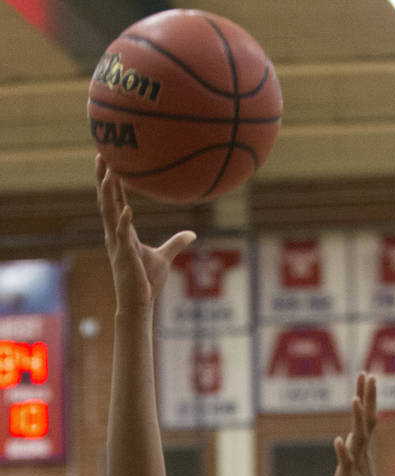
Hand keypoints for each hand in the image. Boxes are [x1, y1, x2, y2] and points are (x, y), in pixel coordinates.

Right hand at [96, 155, 195, 309]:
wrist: (139, 304)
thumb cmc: (147, 282)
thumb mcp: (164, 257)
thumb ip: (176, 243)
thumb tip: (193, 233)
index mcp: (122, 232)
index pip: (115, 200)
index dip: (111, 181)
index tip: (109, 159)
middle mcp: (115, 235)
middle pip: (106, 201)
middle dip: (103, 178)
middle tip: (102, 153)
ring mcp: (118, 245)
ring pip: (109, 213)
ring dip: (109, 192)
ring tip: (110, 171)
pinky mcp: (125, 257)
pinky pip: (123, 236)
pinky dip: (124, 222)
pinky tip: (128, 208)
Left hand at [333, 373, 385, 475]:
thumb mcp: (358, 469)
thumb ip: (354, 452)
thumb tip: (349, 437)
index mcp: (364, 449)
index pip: (369, 418)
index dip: (368, 397)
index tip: (368, 376)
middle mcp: (362, 453)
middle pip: (366, 420)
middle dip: (366, 397)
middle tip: (367, 374)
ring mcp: (357, 465)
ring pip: (358, 438)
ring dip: (357, 419)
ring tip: (355, 400)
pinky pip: (347, 463)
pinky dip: (343, 452)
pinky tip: (338, 440)